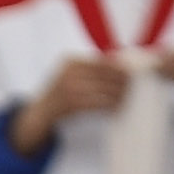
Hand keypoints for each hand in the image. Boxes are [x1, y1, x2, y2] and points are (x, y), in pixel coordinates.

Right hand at [8, 56, 130, 152]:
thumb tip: (119, 61)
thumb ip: (90, 66)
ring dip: (119, 96)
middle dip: (122, 82)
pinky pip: (101, 104)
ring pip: (106, 90)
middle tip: (131, 87)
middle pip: (106, 75)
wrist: (42, 111)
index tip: (130, 74)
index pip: (102, 63)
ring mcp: (72, 89)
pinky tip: (117, 108)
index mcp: (70, 61)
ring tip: (125, 98)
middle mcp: (70, 73)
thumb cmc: (61, 90)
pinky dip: (111, 106)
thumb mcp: (70, 72)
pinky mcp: (75, 105)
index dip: (118, 68)